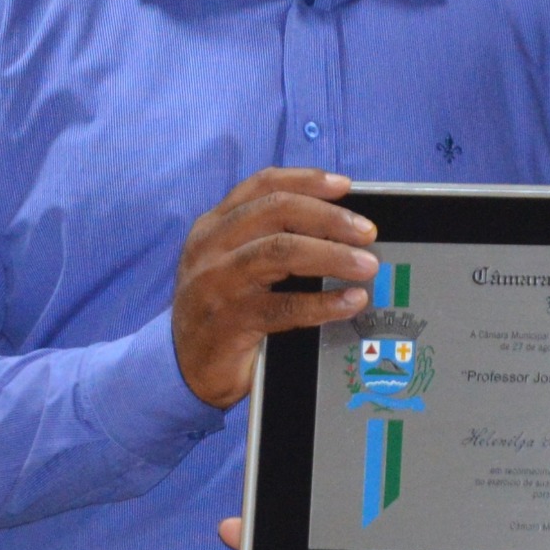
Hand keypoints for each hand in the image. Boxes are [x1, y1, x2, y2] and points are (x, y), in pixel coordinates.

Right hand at [172, 170, 377, 410]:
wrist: (182, 368)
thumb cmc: (220, 312)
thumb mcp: (233, 265)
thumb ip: (269, 241)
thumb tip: (338, 229)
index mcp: (214, 226)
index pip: (262, 187)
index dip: (306, 181)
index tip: (344, 186)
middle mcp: (211, 247)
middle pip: (276, 211)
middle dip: (329, 218)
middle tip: (367, 232)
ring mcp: (217, 283)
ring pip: (279, 252)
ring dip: (331, 255)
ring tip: (366, 265)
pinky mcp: (228, 322)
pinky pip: (283, 307)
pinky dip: (322, 303)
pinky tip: (349, 302)